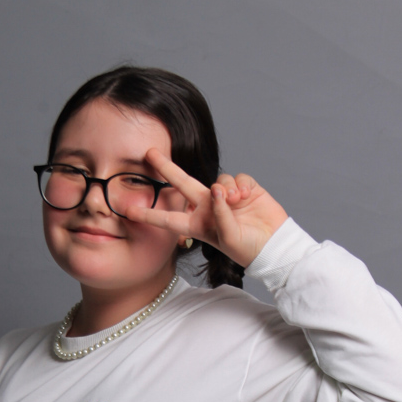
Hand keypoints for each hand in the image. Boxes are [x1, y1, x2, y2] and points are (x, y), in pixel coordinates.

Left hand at [127, 148, 287, 266]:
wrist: (273, 245)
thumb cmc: (246, 248)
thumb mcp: (227, 237)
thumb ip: (219, 213)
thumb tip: (217, 188)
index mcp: (198, 223)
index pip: (168, 219)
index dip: (149, 215)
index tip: (127, 211)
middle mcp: (208, 206)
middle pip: (182, 183)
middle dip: (166, 168)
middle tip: (149, 153)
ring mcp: (225, 196)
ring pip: (217, 179)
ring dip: (226, 188)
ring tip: (237, 202)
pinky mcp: (244, 188)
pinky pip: (238, 178)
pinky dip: (242, 186)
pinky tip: (247, 197)